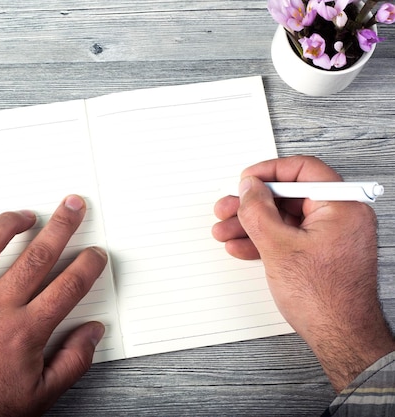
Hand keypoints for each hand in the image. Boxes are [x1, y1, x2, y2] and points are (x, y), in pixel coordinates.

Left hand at [0, 195, 106, 416]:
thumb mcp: (41, 395)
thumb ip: (73, 361)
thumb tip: (92, 331)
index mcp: (25, 332)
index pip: (68, 286)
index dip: (88, 264)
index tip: (96, 253)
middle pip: (37, 256)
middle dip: (61, 226)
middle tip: (72, 207)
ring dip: (12, 223)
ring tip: (26, 214)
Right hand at [212, 155, 394, 391]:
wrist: (339, 336)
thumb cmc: (325, 298)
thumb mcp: (278, 246)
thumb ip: (258, 210)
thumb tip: (249, 187)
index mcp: (341, 206)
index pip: (303, 170)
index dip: (268, 172)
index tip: (246, 180)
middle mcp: (341, 216)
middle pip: (289, 196)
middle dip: (252, 204)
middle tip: (228, 207)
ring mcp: (332, 236)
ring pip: (285, 219)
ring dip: (251, 224)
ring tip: (226, 231)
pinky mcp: (322, 253)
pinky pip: (289, 237)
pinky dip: (265, 240)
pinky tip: (242, 246)